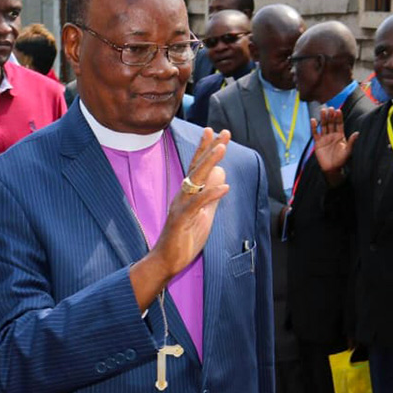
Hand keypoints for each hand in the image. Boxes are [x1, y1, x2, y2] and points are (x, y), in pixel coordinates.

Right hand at [130, 129, 230, 308]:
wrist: (166, 261)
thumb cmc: (184, 239)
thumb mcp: (204, 215)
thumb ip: (212, 197)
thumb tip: (221, 177)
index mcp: (188, 194)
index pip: (198, 167)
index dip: (207, 149)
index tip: (217, 132)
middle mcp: (183, 195)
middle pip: (197, 167)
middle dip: (210, 148)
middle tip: (223, 132)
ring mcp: (180, 206)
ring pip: (195, 180)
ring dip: (209, 163)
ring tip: (222, 148)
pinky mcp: (180, 220)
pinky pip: (197, 205)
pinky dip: (211, 195)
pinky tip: (225, 187)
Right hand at [310, 107, 356, 177]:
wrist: (332, 168)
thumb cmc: (341, 160)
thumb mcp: (348, 151)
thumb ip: (351, 142)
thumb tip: (357, 133)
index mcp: (340, 136)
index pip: (339, 124)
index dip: (338, 117)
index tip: (338, 110)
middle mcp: (332, 135)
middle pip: (331, 123)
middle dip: (330, 116)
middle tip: (330, 108)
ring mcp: (325, 138)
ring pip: (323, 126)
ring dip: (323, 118)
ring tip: (322, 110)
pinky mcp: (318, 142)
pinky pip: (315, 133)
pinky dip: (314, 127)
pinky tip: (313, 120)